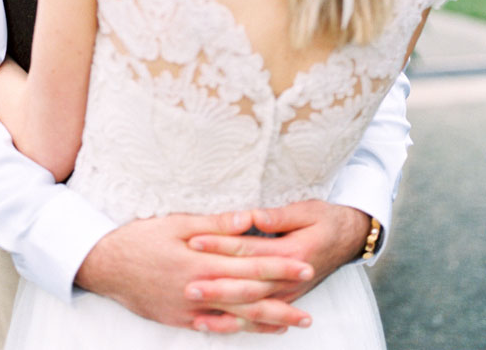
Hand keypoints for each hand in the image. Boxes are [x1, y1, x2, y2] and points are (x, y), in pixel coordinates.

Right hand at [75, 211, 313, 334]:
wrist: (104, 265)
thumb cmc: (139, 238)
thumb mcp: (175, 223)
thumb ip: (214, 225)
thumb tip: (247, 220)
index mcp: (201, 263)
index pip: (249, 266)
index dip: (280, 267)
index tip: (305, 266)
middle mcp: (199, 291)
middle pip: (249, 298)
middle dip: (283, 300)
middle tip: (310, 304)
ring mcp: (190, 311)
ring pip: (236, 319)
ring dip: (268, 322)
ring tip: (295, 324)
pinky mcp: (180, 320)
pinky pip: (216, 329)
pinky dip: (240, 330)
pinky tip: (257, 330)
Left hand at [185, 201, 370, 330]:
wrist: (350, 239)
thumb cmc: (326, 219)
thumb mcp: (307, 210)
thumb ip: (279, 216)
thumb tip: (254, 216)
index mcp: (292, 252)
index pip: (248, 249)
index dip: (221, 244)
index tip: (194, 241)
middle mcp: (289, 279)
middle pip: (246, 285)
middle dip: (216, 286)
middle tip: (188, 286)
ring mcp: (287, 294)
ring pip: (252, 308)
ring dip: (223, 311)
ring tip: (196, 314)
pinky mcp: (284, 300)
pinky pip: (258, 319)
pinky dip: (236, 326)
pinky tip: (214, 327)